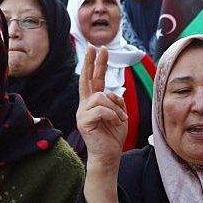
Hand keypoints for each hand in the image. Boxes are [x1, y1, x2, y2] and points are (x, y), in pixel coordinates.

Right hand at [77, 46, 127, 165]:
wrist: (109, 156)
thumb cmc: (113, 137)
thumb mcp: (120, 115)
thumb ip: (116, 102)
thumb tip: (112, 92)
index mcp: (93, 103)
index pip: (93, 79)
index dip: (96, 64)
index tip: (98, 49)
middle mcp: (85, 105)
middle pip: (87, 79)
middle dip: (92, 62)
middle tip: (94, 46)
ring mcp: (82, 113)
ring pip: (101, 97)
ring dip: (116, 108)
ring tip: (120, 120)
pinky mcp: (83, 121)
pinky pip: (102, 110)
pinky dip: (113, 116)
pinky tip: (116, 123)